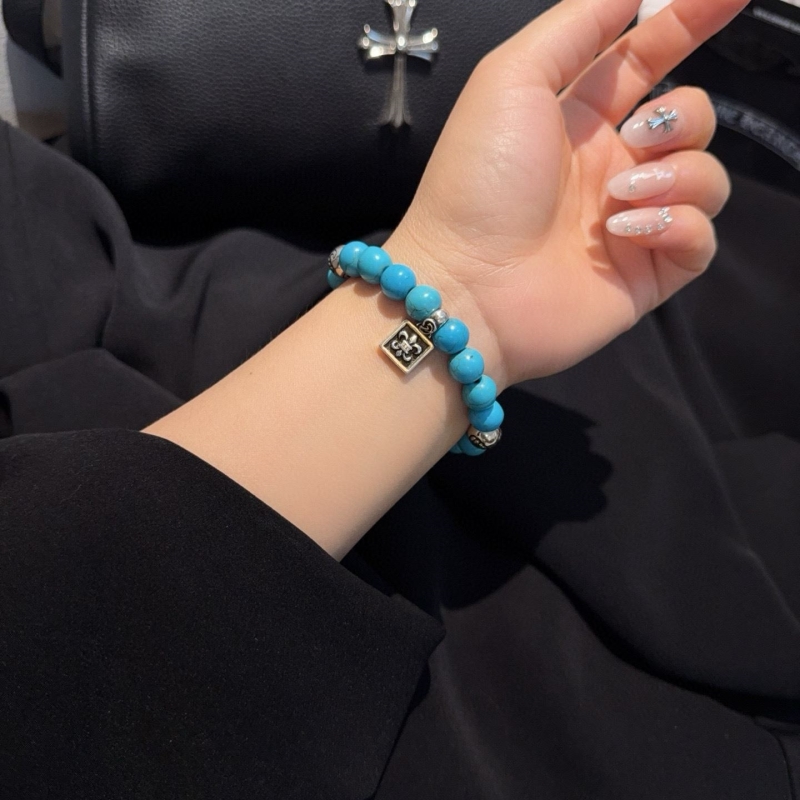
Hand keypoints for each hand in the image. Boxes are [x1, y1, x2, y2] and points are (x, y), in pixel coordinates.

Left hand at [384, 0, 745, 389]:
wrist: (466, 286)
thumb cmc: (477, 182)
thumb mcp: (512, 79)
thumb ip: (574, 27)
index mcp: (577, 120)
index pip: (647, 60)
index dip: (688, 23)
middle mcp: (608, 167)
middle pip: (689, 118)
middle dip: (680, 115)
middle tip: (636, 135)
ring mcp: (629, 222)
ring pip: (704, 176)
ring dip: (677, 174)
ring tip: (620, 195)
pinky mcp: (645, 273)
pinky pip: (700, 237)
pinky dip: (679, 225)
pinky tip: (629, 232)